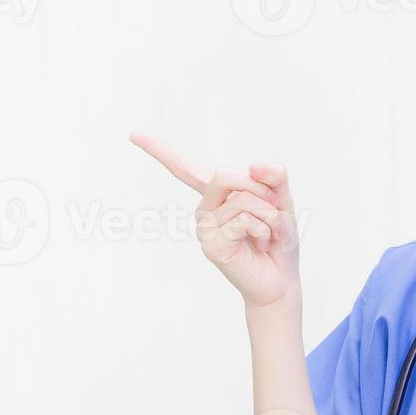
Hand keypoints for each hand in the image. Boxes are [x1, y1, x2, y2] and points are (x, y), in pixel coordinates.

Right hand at [129, 131, 299, 309]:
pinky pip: (242, 219)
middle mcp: (206, 209)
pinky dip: (262, 228)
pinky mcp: (210, 245)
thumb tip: (254, 165)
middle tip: (272, 212)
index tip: (133, 134)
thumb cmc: (279, 241)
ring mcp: (205, 228)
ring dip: (267, 214)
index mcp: (218, 196)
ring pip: (241, 199)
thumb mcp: (282, 202)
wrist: (281, 280)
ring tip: (266, 234)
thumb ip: (275, 177)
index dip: (159, 150)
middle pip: (224, 174)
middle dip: (259, 190)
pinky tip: (259, 243)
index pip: (185, 169)